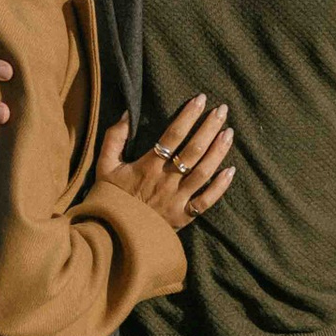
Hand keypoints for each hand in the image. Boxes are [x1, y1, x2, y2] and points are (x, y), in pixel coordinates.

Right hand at [99, 96, 234, 231]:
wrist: (112, 236)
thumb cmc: (110, 198)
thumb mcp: (104, 166)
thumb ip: (114, 138)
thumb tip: (128, 113)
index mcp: (148, 166)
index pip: (173, 135)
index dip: (188, 116)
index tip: (200, 99)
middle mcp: (166, 181)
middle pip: (194, 151)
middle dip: (210, 128)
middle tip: (223, 110)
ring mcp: (177, 199)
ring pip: (203, 172)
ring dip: (218, 152)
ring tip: (229, 133)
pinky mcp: (183, 216)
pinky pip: (206, 201)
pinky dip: (220, 186)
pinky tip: (231, 170)